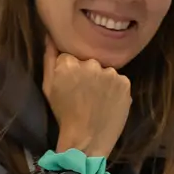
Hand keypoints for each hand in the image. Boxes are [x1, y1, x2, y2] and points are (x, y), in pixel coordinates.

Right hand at [43, 37, 131, 157]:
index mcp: (69, 61)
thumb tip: (51, 34)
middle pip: (89, 60)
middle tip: (84, 92)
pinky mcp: (125, 82)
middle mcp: (91, 63)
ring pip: (105, 70)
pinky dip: (114, 88)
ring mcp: (110, 72)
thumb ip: (49, 58)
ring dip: (102, 80)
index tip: (70, 83)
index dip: (71, 69)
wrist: (87, 139)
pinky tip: (108, 101)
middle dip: (87, 72)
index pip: (72, 55)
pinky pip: (118, 80)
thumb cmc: (63, 114)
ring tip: (97, 98)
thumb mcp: (48, 86)